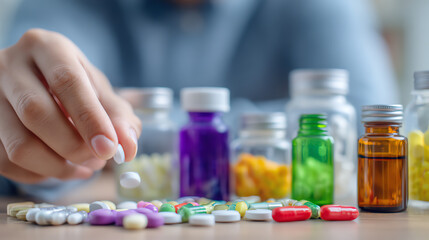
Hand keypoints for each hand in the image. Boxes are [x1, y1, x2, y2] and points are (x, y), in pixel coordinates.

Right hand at [0, 29, 140, 182]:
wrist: (38, 83)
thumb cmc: (74, 86)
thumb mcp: (99, 91)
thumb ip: (118, 117)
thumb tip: (128, 148)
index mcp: (46, 48)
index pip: (66, 81)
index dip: (90, 119)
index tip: (109, 147)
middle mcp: (9, 65)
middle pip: (37, 114)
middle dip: (73, 147)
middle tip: (98, 158)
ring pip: (19, 146)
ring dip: (58, 167)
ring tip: (84, 166)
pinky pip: (8, 163)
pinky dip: (41, 175)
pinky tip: (63, 169)